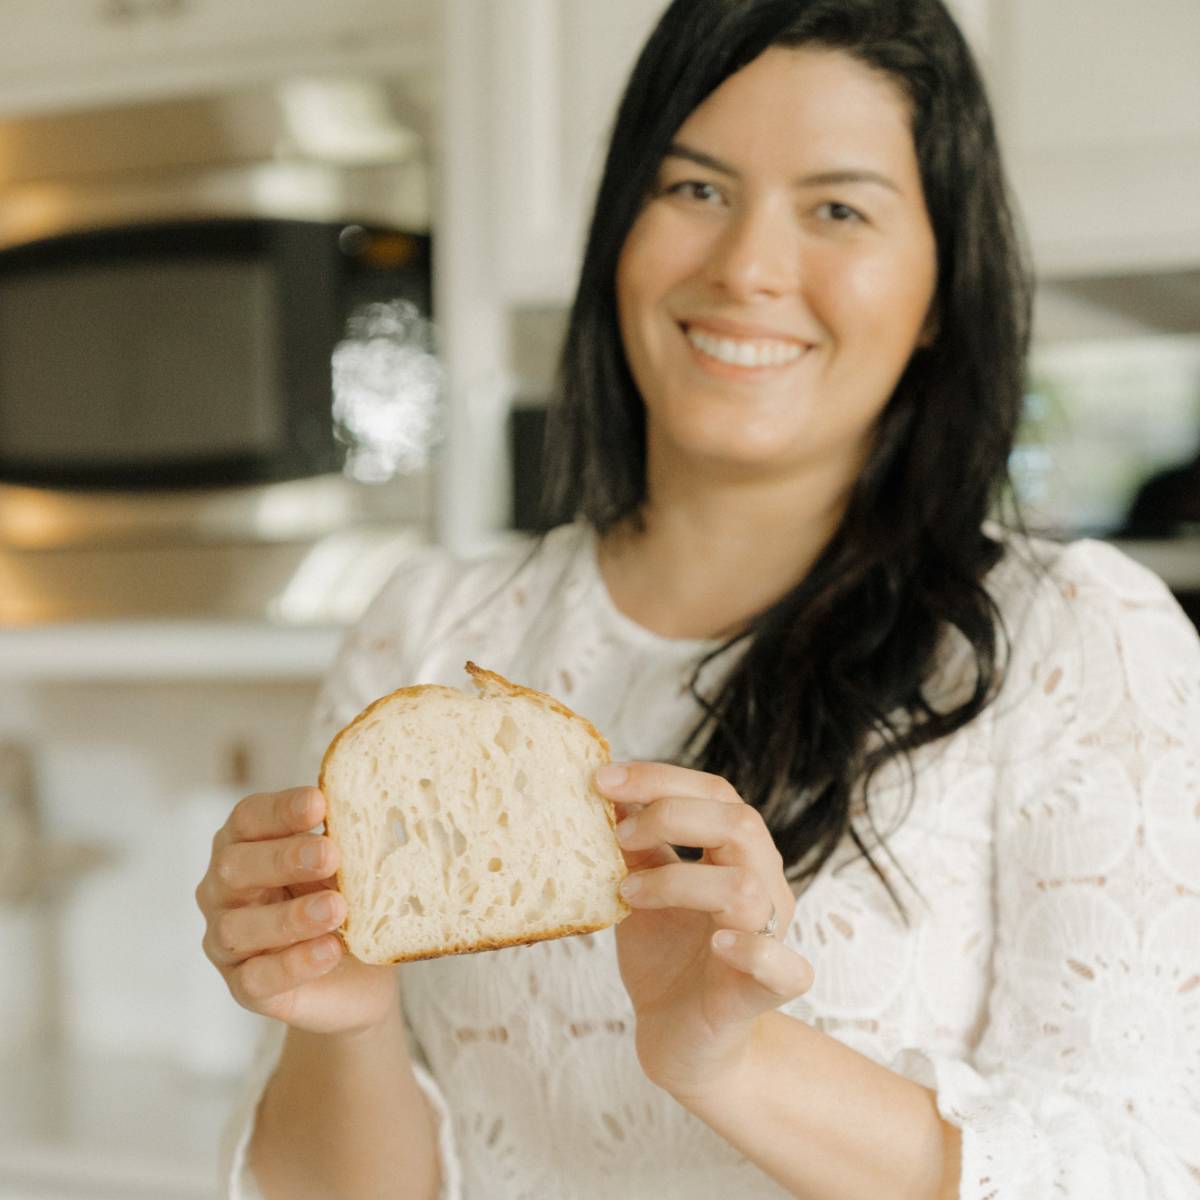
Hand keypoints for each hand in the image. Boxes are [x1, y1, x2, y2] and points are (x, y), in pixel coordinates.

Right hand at [195, 786, 397, 1036]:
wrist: (358, 974)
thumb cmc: (343, 899)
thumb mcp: (347, 866)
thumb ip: (346, 842)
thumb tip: (370, 814)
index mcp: (246, 844)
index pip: (249, 817)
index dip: (280, 809)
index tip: (319, 802)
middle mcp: (224, 889)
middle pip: (235, 866)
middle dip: (283, 858)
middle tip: (330, 855)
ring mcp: (227, 941)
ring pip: (238, 927)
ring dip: (290, 917)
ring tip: (336, 909)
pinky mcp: (244, 987)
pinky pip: (256, 979)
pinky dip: (294, 964)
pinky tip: (330, 950)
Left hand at [597, 762, 812, 1100]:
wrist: (679, 1041)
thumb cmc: (666, 956)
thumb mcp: (640, 889)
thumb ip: (635, 844)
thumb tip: (604, 789)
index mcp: (736, 853)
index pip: (714, 792)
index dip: (660, 778)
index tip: (603, 779)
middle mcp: (762, 885)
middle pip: (740, 823)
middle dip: (672, 814)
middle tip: (617, 835)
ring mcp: (770, 937)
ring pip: (749, 888)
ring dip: (681, 882)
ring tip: (629, 894)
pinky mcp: (765, 993)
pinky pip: (785, 967)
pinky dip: (753, 950)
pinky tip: (716, 943)